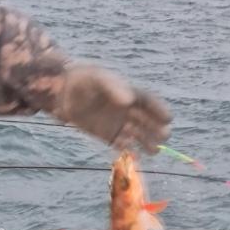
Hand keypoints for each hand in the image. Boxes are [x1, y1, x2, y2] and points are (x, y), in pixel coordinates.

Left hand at [53, 63, 170, 154]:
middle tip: (164, 137)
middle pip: (147, 121)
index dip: (159, 110)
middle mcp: (126, 109)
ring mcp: (118, 123)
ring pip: (137, 135)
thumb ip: (114, 87)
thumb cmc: (82, 80)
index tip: (168, 119)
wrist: (61, 93)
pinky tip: (130, 151)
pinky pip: (121, 144)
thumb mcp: (98, 78)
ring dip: (147, 143)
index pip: (149, 102)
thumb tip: (130, 101)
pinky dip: (127, 148)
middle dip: (157, 129)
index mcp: (128, 92)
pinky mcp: (108, 135)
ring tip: (155, 151)